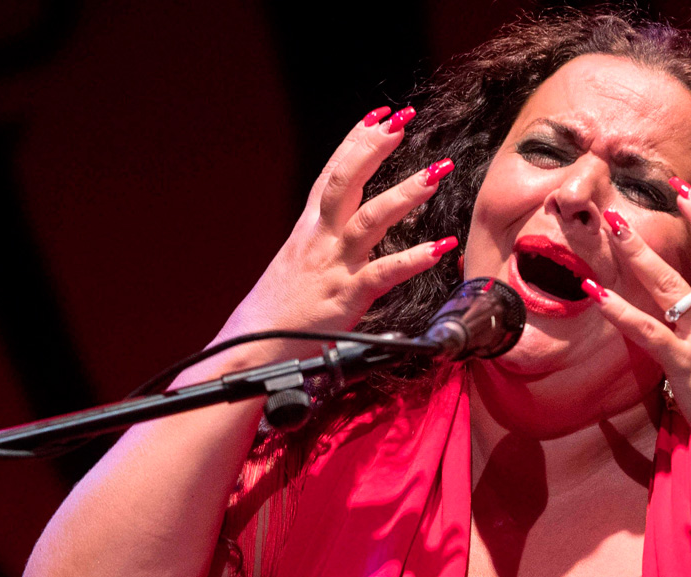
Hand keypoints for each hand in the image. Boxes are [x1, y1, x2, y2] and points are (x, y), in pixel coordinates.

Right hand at [213, 106, 456, 363]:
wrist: (250, 347)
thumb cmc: (276, 311)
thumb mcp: (297, 263)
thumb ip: (322, 241)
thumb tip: (345, 224)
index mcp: (307, 229)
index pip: (331, 174)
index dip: (354, 142)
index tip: (379, 115)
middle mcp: (320, 239)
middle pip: (345, 182)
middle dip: (374, 148)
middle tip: (403, 121)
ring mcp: (333, 266)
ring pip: (370, 219)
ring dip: (405, 193)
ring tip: (436, 174)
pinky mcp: (345, 296)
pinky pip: (384, 273)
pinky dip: (414, 258)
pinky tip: (440, 246)